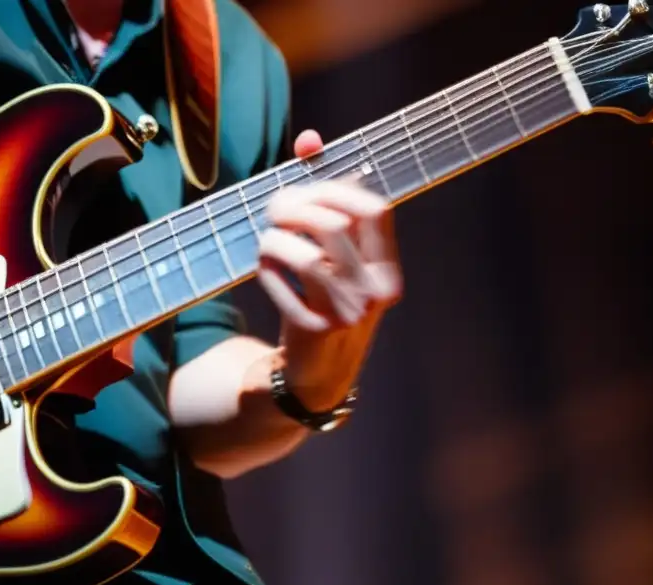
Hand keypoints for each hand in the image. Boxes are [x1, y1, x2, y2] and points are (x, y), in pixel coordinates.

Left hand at [257, 130, 402, 410]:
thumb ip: (328, 201)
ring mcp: (346, 313)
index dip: (338, 185)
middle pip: (334, 224)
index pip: (374, 208)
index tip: (310, 183)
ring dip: (275, 238)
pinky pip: (280, 280)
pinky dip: (266, 267)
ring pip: (304, 253)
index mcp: (387, 270)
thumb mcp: (339, 260)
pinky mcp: (313, 329)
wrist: (318, 376)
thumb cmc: (326, 304)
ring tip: (267, 239)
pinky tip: (264, 269)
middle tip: (274, 208)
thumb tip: (307, 140)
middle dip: (296, 205)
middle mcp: (374, 291)